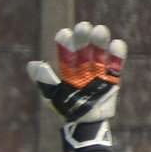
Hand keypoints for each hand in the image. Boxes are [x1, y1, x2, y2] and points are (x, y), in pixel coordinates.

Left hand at [27, 21, 126, 151]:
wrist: (85, 125)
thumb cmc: (67, 109)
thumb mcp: (53, 96)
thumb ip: (44, 80)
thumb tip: (32, 64)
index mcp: (68, 70)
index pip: (66, 52)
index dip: (65, 43)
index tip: (64, 34)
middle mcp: (83, 67)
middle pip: (84, 48)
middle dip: (83, 37)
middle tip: (83, 26)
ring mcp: (99, 71)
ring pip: (100, 52)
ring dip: (100, 41)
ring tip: (99, 30)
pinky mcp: (113, 78)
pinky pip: (116, 64)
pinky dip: (118, 54)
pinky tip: (116, 44)